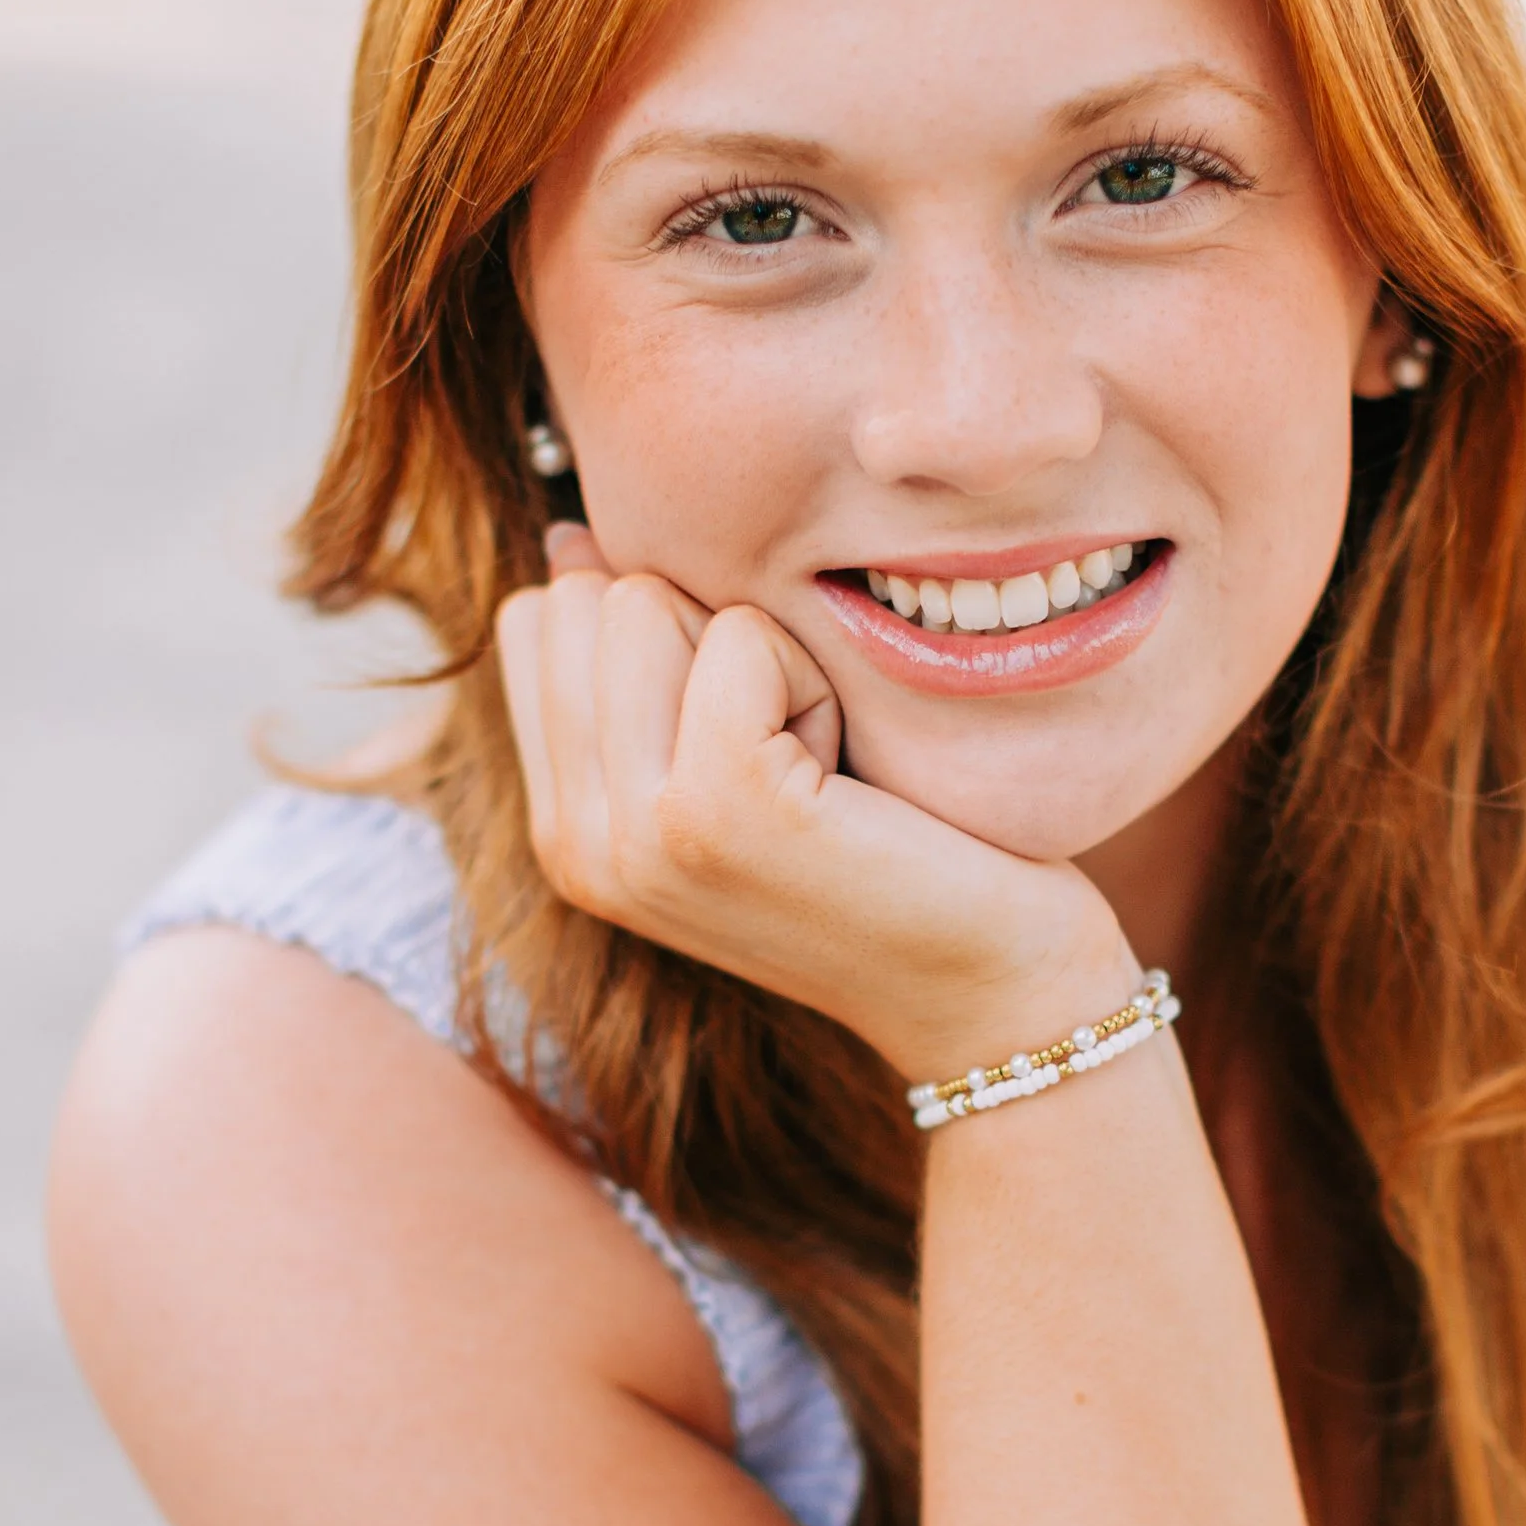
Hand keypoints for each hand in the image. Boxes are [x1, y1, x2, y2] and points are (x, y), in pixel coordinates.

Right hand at [495, 530, 1132, 1078]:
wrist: (987, 991)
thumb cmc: (885, 853)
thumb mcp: (729, 759)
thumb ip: (641, 670)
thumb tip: (571, 535)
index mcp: (562, 828)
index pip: (538, 619)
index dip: (660, 629)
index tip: (747, 730)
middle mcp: (573, 842)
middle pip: (591, 597)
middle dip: (709, 634)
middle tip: (793, 753)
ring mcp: (635, 834)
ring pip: (647, 601)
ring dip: (764, 655)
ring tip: (819, 765)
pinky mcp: (716, 811)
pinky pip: (743, 639)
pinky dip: (815, 679)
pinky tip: (848, 771)